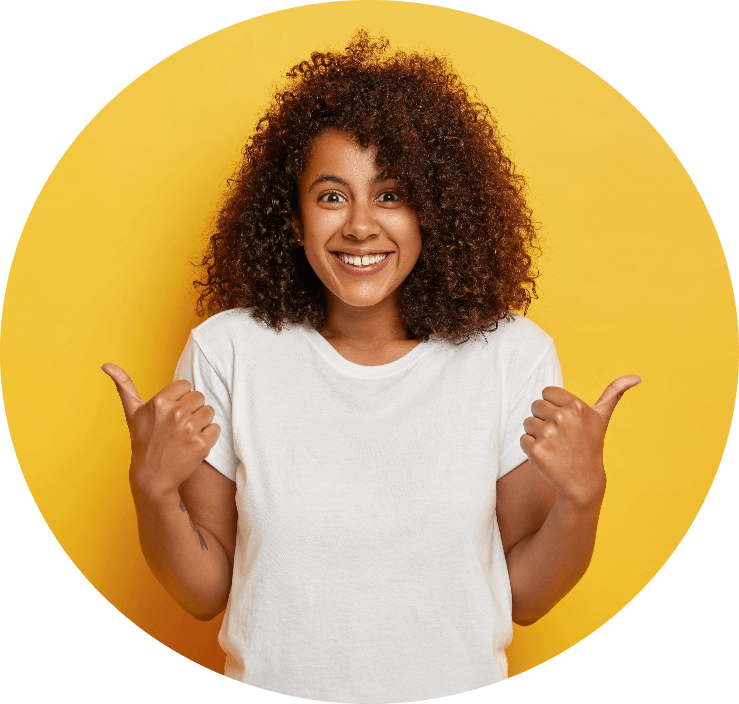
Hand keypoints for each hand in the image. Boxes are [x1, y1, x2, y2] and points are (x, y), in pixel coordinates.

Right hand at [101, 363, 219, 497]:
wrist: (152, 476)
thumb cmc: (143, 441)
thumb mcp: (132, 413)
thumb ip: (123, 385)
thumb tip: (105, 364)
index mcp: (160, 402)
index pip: (186, 385)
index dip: (181, 398)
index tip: (172, 412)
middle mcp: (175, 413)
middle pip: (200, 397)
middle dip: (192, 409)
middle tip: (180, 425)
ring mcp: (189, 429)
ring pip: (210, 411)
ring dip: (202, 422)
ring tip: (187, 434)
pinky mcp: (202, 443)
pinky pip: (216, 428)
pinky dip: (209, 436)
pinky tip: (194, 444)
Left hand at [520, 374, 641, 504]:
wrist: (583, 481)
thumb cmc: (590, 445)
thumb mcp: (601, 417)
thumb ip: (614, 393)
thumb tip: (637, 376)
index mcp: (575, 405)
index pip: (546, 392)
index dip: (552, 405)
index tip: (564, 419)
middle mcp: (561, 417)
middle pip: (535, 406)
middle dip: (544, 419)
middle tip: (559, 434)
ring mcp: (548, 434)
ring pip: (527, 422)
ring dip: (536, 433)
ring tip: (554, 445)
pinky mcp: (535, 450)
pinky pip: (523, 439)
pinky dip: (530, 447)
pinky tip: (547, 455)